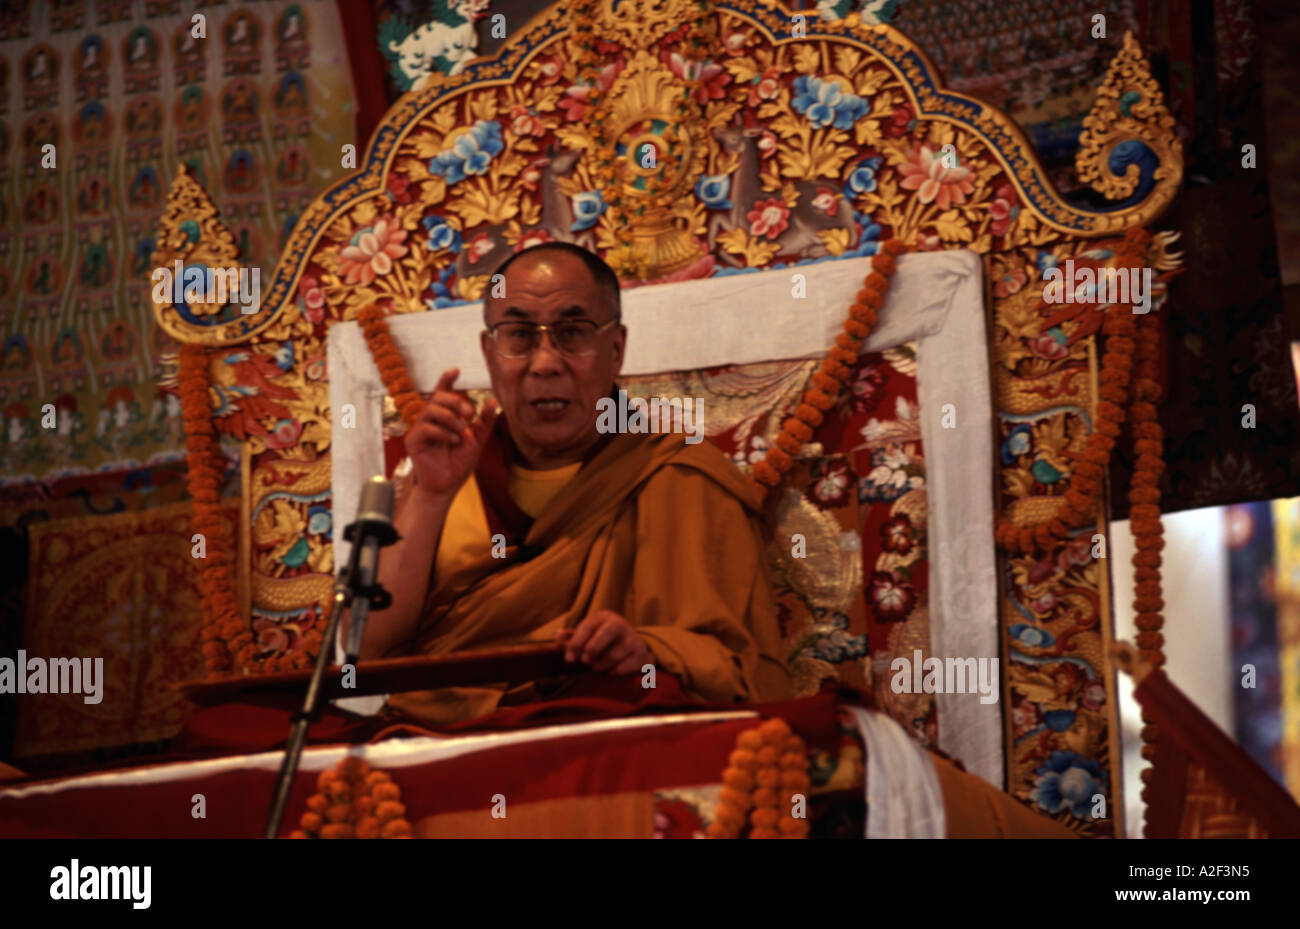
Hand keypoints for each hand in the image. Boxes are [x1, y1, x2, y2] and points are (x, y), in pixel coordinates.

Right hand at [404, 368, 499, 497]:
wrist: (448, 485)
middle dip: (455, 401)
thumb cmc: (459, 463)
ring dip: (450, 418)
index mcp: (444, 417)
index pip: (443, 393)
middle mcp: (430, 420)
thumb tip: (494, 400)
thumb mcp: (477, 440)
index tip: (456, 370)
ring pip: (430, 410)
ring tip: (462, 430)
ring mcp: (420, 430)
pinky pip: (425, 428)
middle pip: (437, 398)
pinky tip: (453, 441)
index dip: (446, 380)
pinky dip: (442, 432)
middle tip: (469, 413)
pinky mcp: (413, 441)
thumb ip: (485, 422)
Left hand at [557, 610, 652, 674]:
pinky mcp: (642, 653)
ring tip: (597, 667)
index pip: (588, 627)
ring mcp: (633, 639)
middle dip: (593, 649)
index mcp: (604, 618)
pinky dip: (615, 671)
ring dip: (602, 665)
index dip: (576, 643)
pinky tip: (611, 671)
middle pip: (607, 633)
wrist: (633, 643)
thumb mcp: (589, 633)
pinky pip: (626, 666)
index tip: (569, 659)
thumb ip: (572, 636)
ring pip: (615, 654)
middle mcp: (621, 625)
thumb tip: (558, 636)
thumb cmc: (603, 639)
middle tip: (585, 662)